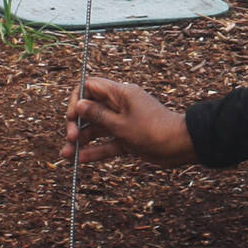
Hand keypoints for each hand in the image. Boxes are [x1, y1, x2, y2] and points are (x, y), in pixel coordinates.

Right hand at [62, 77, 196, 166]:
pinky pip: (107, 142)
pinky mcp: (128, 138)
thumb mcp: (122, 125)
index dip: (77, 99)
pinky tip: (81, 160)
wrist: (181, 146)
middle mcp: (120, 106)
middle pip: (90, 109)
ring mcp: (123, 122)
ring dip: (82, 140)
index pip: (90, 87)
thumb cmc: (154, 131)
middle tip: (71, 138)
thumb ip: (98, 116)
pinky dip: (95, 150)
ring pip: (97, 129)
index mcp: (120, 94)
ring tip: (67, 155)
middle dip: (77, 123)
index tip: (72, 116)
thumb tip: (78, 104)